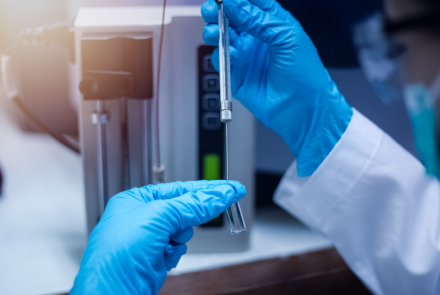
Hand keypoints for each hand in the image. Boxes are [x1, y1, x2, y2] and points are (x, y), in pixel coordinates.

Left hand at [71, 180, 245, 294]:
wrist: (113, 293)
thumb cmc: (117, 255)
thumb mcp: (158, 218)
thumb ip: (191, 205)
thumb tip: (217, 196)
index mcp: (135, 200)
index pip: (177, 188)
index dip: (205, 188)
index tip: (228, 189)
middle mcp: (140, 218)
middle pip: (182, 209)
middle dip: (190, 215)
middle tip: (222, 204)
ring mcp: (148, 240)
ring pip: (182, 231)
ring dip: (181, 236)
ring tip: (169, 242)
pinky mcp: (154, 259)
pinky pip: (178, 248)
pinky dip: (176, 252)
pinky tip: (165, 257)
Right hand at [202, 0, 352, 175]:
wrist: (302, 108)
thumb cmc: (305, 73)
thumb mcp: (286, 37)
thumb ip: (258, 19)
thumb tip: (235, 3)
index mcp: (273, 22)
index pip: (250, 2)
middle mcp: (257, 37)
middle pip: (231, 17)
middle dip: (218, 11)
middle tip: (212, 10)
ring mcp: (246, 56)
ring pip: (222, 36)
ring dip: (214, 31)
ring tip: (214, 31)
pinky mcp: (237, 74)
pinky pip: (221, 60)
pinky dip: (220, 55)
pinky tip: (229, 54)